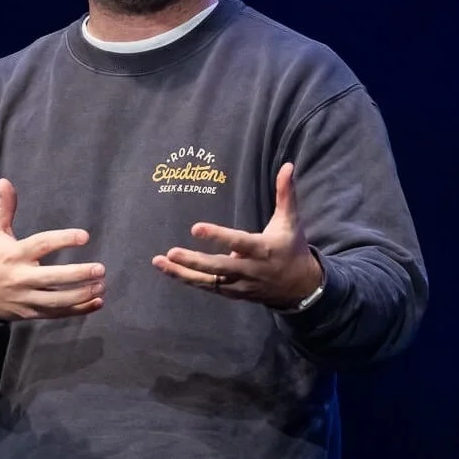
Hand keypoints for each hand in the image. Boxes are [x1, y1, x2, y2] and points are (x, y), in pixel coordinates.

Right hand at [0, 179, 105, 320]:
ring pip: (57, 300)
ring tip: (101, 286)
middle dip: (78, 274)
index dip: (63, 240)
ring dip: (81, 294)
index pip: (42, 245)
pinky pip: (57, 313)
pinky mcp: (30, 314)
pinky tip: (97, 302)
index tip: (85, 236)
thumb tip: (5, 181)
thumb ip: (5, 208)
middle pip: (52, 278)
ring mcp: (25, 298)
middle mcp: (20, 278)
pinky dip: (78, 310)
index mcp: (14, 255)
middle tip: (100, 269)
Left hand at [151, 163, 322, 307]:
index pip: (239, 242)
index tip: (196, 228)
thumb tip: (287, 165)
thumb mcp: (291, 220)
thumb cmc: (291, 247)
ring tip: (159, 262)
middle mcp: (250, 269)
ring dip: (182, 273)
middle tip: (171, 252)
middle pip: (218, 267)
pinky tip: (170, 269)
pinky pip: (209, 288)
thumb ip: (286, 193)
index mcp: (263, 249)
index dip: (218, 236)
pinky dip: (189, 280)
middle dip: (193, 262)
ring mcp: (240, 284)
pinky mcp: (233, 293)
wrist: (299, 287)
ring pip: (208, 281)